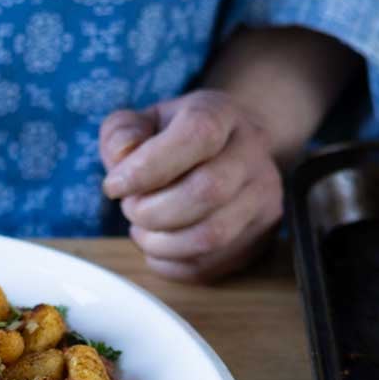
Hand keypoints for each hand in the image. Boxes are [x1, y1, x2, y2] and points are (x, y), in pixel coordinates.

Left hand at [99, 90, 283, 282]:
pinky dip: (171, 265)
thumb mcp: (142, 122)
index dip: (148, 167)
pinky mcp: (260, 238)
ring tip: (142, 230)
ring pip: (212, 235)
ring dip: (161, 243)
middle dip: (152, 210)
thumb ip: (121, 133)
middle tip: (130, 208)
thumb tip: (122, 156)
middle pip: (207, 191)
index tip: (114, 185)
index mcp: (223, 114)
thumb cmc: (176, 140)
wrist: (227, 153)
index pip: (197, 136)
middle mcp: (253, 154)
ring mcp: (264, 198)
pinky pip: (212, 265)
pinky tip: (158, 247)